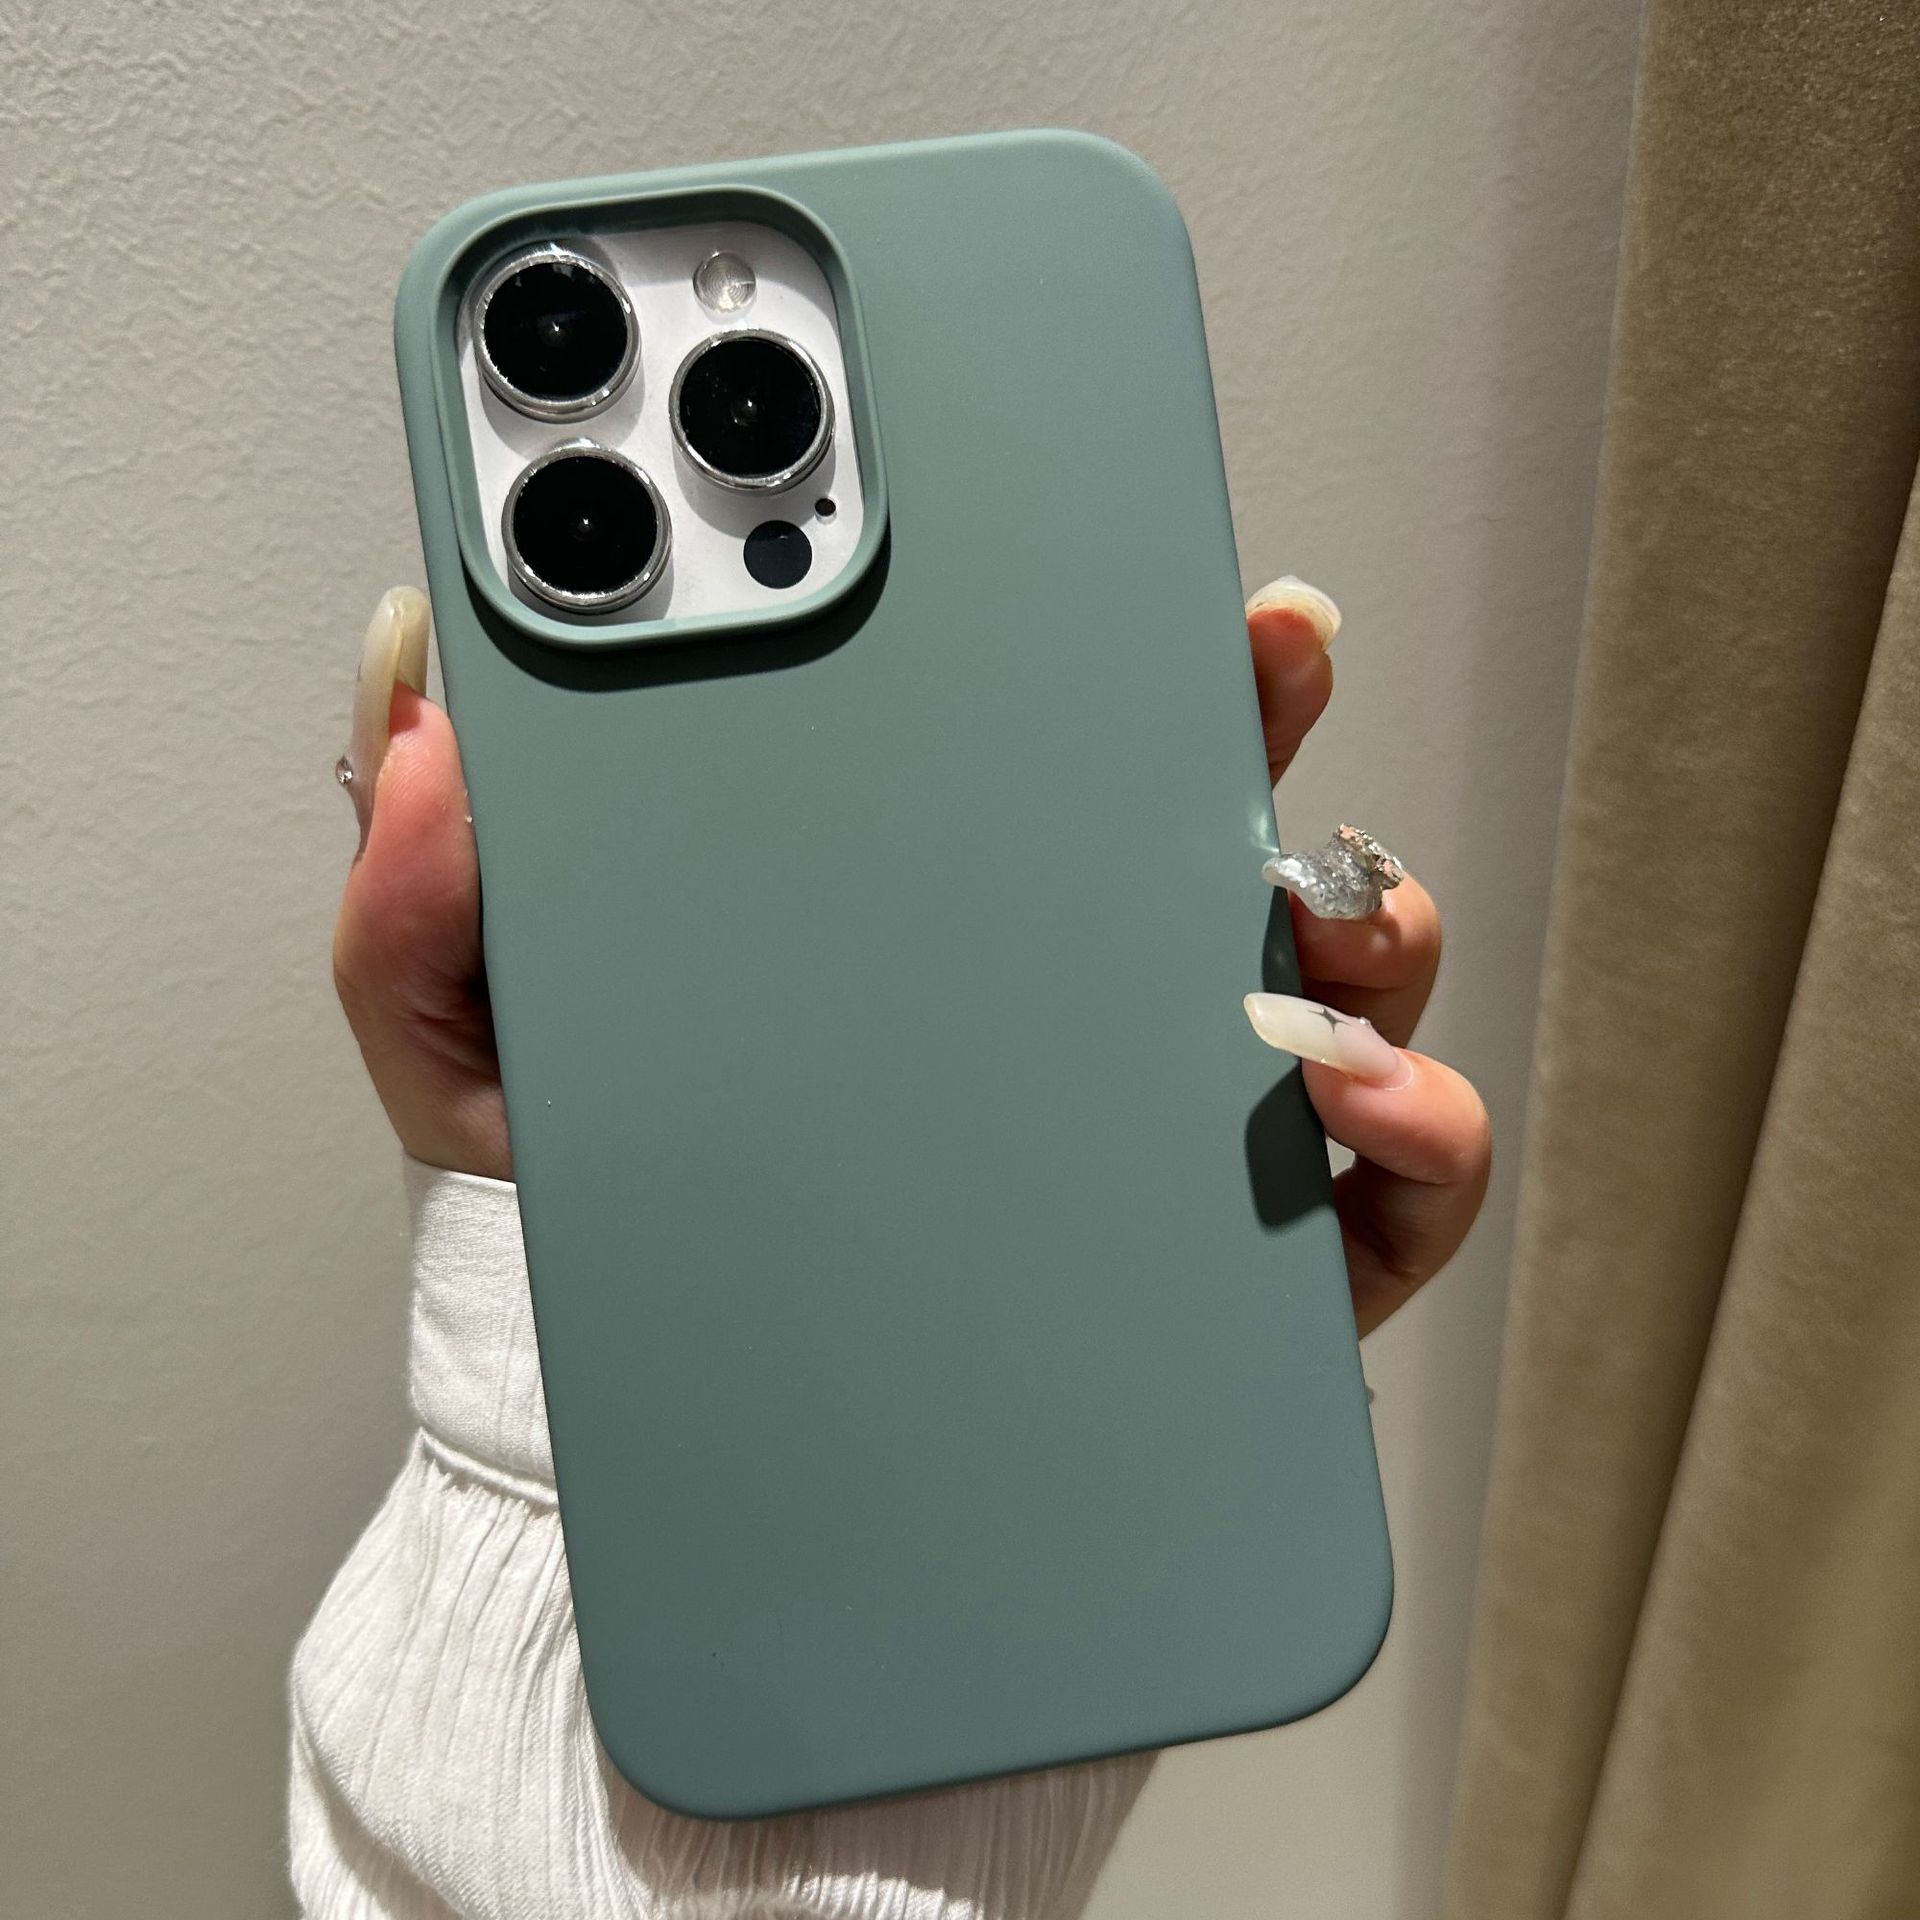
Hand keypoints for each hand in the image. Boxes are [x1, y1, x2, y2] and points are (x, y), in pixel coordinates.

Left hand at [332, 582, 1488, 1330]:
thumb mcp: (475, 1057)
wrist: (658, 1476)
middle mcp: (1058, 998)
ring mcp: (1162, 1128)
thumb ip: (429, 888)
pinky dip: (1414, 1134)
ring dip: (1363, 917)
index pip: (1016, 737)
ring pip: (1326, 982)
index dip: (1070, 618)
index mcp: (910, 911)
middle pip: (1201, 823)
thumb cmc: (590, 1247)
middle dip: (1257, 711)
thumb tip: (429, 680)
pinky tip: (1352, 1106)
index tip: (1084, 523)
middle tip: (1265, 642)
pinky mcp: (1238, 1276)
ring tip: (1313, 916)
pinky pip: (1380, 1193)